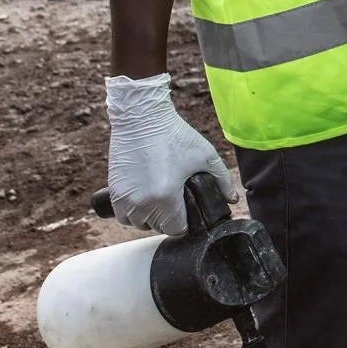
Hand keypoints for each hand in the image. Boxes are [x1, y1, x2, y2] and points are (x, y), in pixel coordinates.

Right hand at [105, 73, 237, 235]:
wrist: (141, 118)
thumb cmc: (174, 135)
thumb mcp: (205, 156)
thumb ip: (222, 180)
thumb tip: (233, 200)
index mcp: (165, 197)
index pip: (175, 229)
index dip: (185, 223)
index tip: (189, 211)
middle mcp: (141, 202)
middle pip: (157, 227)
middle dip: (169, 218)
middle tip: (178, 202)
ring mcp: (124, 198)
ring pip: (138, 224)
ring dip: (150, 218)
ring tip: (162, 201)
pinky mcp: (114, 191)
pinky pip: (122, 215)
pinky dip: (133, 212)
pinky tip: (145, 200)